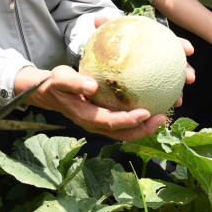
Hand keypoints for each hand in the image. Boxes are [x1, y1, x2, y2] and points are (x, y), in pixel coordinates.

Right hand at [17, 65, 165, 140]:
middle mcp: (96, 124)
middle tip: (162, 118)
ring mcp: (100, 123)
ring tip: (162, 116)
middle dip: (144, 129)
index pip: (111, 122)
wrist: (49, 92)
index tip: (146, 112)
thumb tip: (93, 86)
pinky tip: (150, 105)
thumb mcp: (61, 78)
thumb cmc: (55, 83)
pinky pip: (124, 123)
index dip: (130, 120)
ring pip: (125, 131)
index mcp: (87, 117)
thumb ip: (75, 82)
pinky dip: (138, 119)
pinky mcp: (104, 118)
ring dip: (144, 127)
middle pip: (123, 134)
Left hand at [93, 15, 194, 103]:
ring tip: (179, 100)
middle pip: (175, 63)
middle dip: (187, 70)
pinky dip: (157, 103)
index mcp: (152, 43)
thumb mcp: (106, 35)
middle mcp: (157, 59)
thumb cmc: (109, 43)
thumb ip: (104, 26)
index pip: (170, 42)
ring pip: (169, 83)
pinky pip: (154, 97)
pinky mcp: (147, 88)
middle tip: (191, 77)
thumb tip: (97, 18)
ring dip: (177, 92)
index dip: (181, 44)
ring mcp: (154, 74)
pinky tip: (156, 112)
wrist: (104, 57)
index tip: (189, 49)